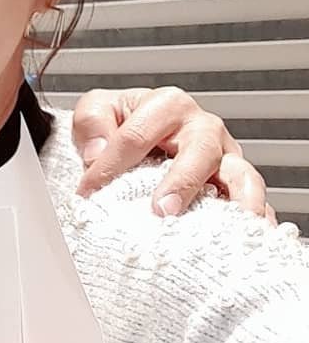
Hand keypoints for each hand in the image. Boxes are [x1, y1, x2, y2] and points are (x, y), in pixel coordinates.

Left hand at [71, 86, 271, 220]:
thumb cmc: (120, 124)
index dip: (110, 165)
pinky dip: (254, 219)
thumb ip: (92, 122)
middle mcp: (202, 129)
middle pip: (201, 151)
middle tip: (162, 209)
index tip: (89, 191)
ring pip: (241, 175)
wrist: (136, 140)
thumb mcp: (97, 109)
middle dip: (182, 181)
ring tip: (219, 227)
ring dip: (234, 200)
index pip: (137, 136)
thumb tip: (97, 153)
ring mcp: (224, 158)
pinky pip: (252, 203)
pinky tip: (248, 236)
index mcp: (167, 106)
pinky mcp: (235, 186)